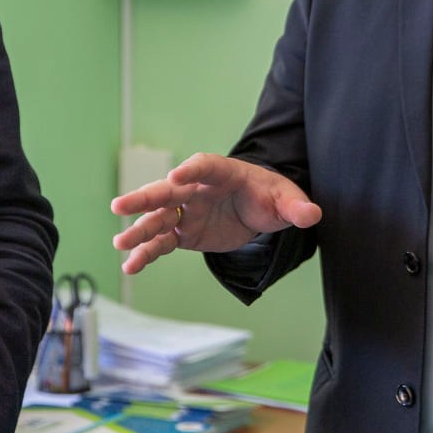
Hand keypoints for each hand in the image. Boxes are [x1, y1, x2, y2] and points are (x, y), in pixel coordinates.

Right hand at [111, 153, 322, 274]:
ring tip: (119, 243)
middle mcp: (197, 190)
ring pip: (158, 218)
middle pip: (167, 189)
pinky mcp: (183, 233)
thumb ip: (297, 207)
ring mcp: (187, 211)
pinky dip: (147, 254)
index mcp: (222, 173)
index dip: (191, 169)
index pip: (204, 166)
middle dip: (144, 197)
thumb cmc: (270, 196)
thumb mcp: (287, 199)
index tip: (177, 174)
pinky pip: (162, 243)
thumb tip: (312, 215)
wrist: (259, 209)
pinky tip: (131, 266)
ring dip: (138, 230)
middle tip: (119, 205)